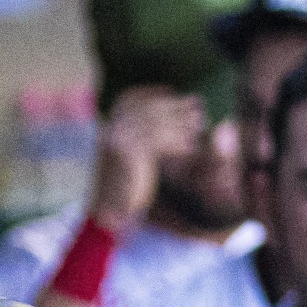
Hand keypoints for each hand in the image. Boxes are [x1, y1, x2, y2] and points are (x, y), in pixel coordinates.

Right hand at [89, 86, 204, 232]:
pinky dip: (179, 143)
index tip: (171, 90)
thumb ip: (141, 137)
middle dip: (174, 105)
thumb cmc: (121, 189)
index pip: (129, 99)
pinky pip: (159, 141)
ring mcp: (117, 141)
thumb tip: (168, 116)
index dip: (151, 93)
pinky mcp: (128, 154)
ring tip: (200, 123)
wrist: (106, 216)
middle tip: (197, 104)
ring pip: (156, 124)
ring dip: (182, 122)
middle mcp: (110, 131)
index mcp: (107, 128)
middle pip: (147, 109)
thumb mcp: (129, 157)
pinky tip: (192, 148)